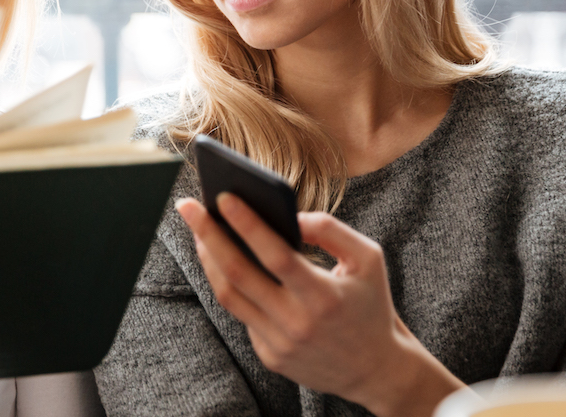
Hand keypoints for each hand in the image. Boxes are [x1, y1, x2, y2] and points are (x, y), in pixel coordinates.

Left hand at [177, 195, 463, 416]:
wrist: (378, 370)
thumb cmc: (371, 304)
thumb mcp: (368, 259)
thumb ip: (330, 229)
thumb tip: (287, 213)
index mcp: (324, 297)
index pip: (276, 256)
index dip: (247, 224)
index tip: (223, 196)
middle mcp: (298, 324)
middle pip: (239, 274)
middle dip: (208, 235)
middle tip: (187, 206)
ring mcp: (280, 344)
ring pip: (229, 296)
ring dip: (208, 259)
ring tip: (199, 231)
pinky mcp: (270, 357)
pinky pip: (242, 314)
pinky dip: (229, 284)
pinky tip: (220, 261)